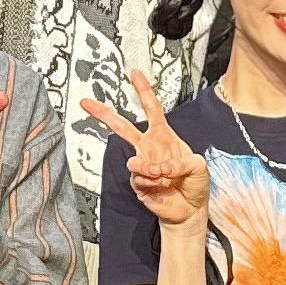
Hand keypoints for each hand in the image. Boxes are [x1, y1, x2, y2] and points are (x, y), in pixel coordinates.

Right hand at [77, 73, 208, 229]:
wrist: (189, 209)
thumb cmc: (195, 184)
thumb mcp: (199, 166)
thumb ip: (181, 161)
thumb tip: (159, 165)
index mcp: (164, 136)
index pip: (152, 108)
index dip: (144, 91)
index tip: (135, 74)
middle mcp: (149, 148)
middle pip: (122, 126)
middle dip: (104, 114)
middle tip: (87, 103)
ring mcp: (142, 165)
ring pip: (133, 161)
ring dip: (149, 169)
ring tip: (163, 176)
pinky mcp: (138, 183)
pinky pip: (138, 179)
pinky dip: (151, 183)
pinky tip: (161, 186)